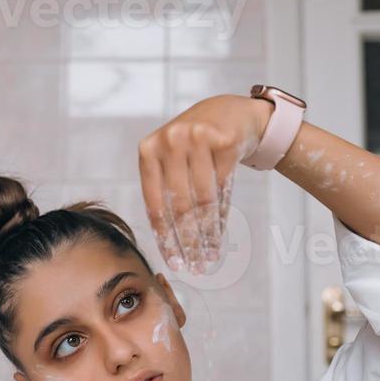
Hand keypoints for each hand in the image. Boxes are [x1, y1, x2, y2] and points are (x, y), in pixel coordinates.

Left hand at [138, 93, 271, 273]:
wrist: (230, 113)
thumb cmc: (195, 144)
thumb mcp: (170, 160)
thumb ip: (163, 190)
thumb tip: (166, 241)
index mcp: (149, 150)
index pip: (154, 202)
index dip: (164, 236)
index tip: (174, 262)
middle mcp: (170, 141)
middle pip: (180, 205)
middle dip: (188, 241)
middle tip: (194, 267)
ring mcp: (198, 138)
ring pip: (204, 200)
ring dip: (207, 235)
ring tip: (209, 258)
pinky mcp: (225, 140)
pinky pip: (224, 189)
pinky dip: (222, 216)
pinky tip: (220, 236)